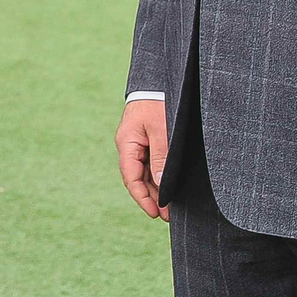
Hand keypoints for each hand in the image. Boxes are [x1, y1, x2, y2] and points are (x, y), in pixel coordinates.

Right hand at [116, 99, 170, 221]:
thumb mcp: (161, 130)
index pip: (131, 178)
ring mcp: (137, 143)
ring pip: (144, 172)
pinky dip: (158, 177)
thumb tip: (160, 182)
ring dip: (156, 189)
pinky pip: (150, 164)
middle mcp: (129, 146)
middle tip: (168, 216)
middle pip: (137, 178)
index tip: (156, 213)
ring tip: (170, 207)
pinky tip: (168, 186)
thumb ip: (161, 156)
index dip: (143, 198)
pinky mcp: (147, 140)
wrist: (159, 80)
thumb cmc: (159, 102)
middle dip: (152, 198)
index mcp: (127, 143)